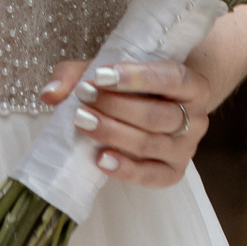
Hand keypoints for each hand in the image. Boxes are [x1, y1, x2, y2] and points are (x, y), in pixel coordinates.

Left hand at [40, 56, 211, 189]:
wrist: (161, 106)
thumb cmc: (134, 85)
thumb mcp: (111, 70)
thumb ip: (78, 74)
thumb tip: (50, 94)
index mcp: (191, 84)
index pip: (169, 78)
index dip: (135, 77)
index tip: (99, 76)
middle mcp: (196, 117)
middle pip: (156, 115)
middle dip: (116, 107)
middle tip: (84, 99)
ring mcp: (187, 148)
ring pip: (151, 143)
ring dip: (114, 133)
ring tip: (83, 122)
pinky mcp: (174, 172)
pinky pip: (152, 176)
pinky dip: (126, 170)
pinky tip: (101, 160)